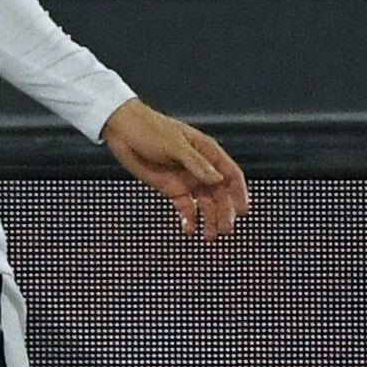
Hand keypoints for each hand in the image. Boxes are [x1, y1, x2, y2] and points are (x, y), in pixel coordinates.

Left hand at [102, 99, 250, 238]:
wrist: (123, 131)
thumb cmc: (150, 129)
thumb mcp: (174, 145)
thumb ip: (196, 163)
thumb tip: (217, 179)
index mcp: (207, 152)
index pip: (230, 174)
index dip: (239, 192)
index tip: (243, 210)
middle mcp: (200, 168)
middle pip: (220, 194)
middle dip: (224, 212)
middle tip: (224, 229)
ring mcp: (187, 179)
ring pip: (205, 204)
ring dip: (210, 220)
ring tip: (210, 236)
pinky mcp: (172, 189)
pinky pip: (186, 208)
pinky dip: (189, 219)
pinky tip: (189, 230)